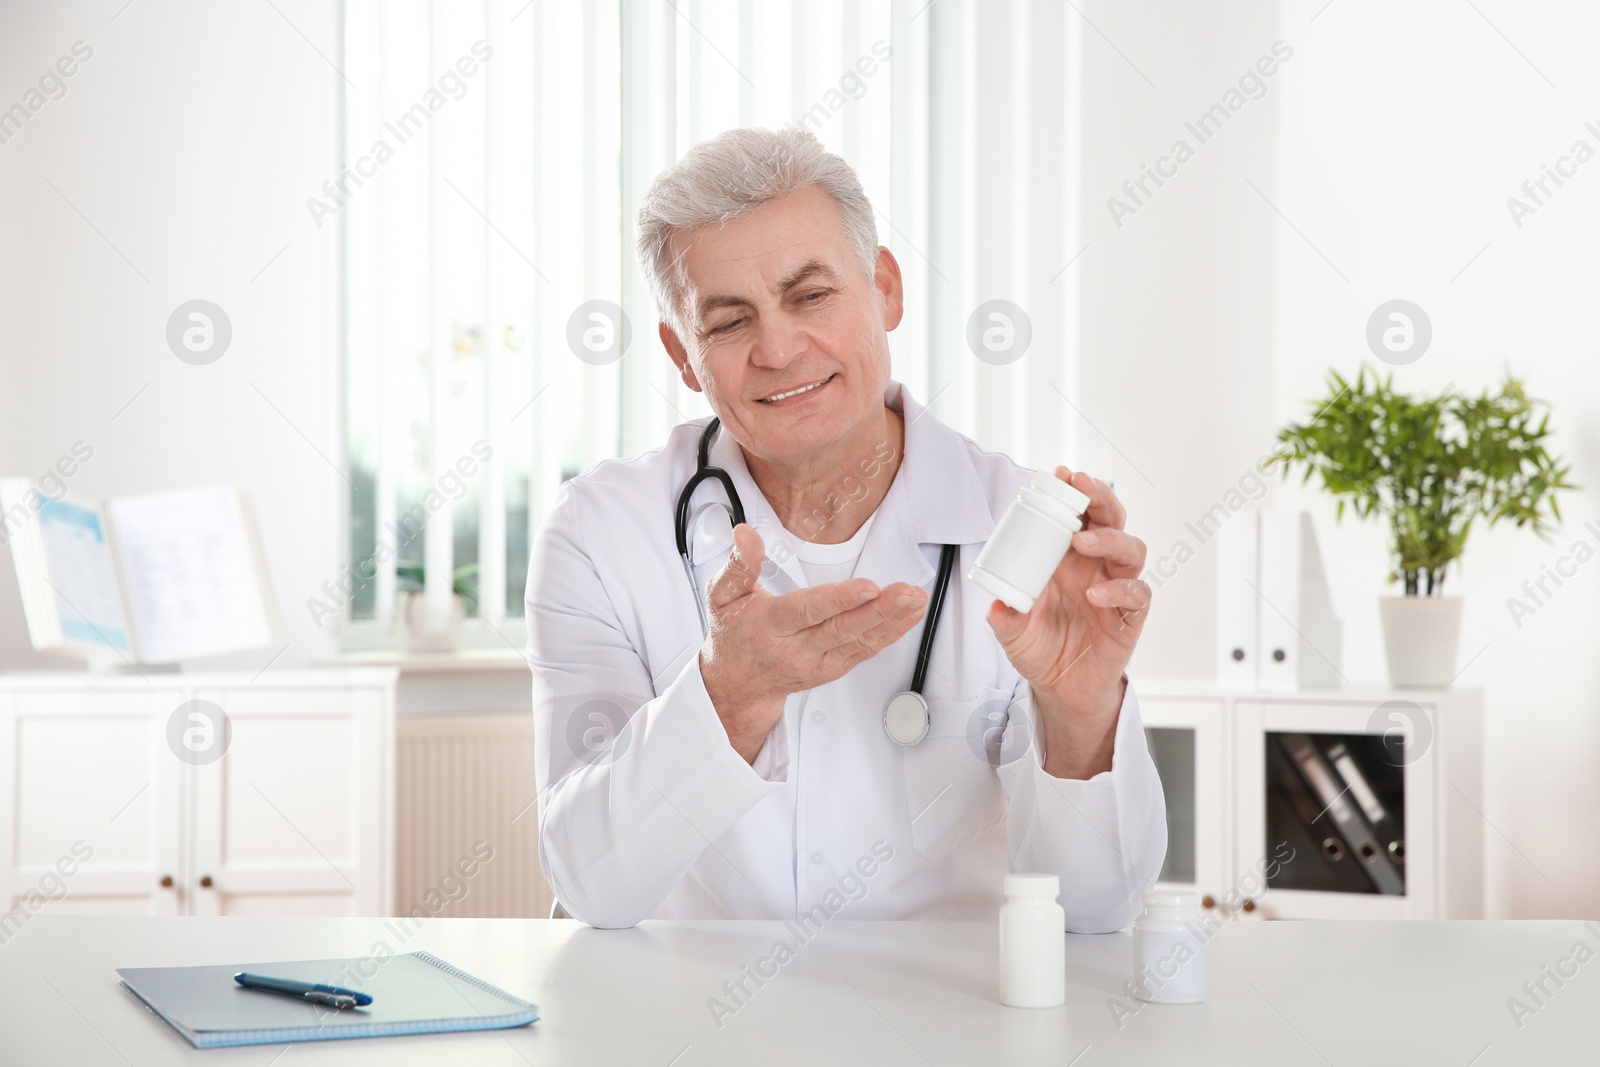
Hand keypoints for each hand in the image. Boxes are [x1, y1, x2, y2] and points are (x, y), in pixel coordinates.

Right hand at [699, 524, 930, 763]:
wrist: (736, 684)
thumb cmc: (733, 634)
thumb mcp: (721, 596)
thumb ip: (738, 564)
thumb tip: (746, 534)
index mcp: (770, 626)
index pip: (808, 611)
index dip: (841, 599)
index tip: (869, 587)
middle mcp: (796, 649)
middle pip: (843, 628)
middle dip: (880, 609)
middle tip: (907, 591)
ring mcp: (817, 663)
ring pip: (860, 641)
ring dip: (893, 620)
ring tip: (916, 600)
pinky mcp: (833, 669)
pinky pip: (865, 651)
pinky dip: (891, 633)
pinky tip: (909, 616)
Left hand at [985, 468, 1149, 778]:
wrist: (1060, 689)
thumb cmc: (1039, 647)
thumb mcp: (1012, 631)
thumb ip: (1005, 617)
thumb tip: (996, 604)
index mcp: (1066, 558)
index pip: (1077, 514)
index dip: (1073, 492)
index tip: (1061, 474)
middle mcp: (1094, 566)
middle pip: (1111, 519)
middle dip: (1100, 497)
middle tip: (1082, 487)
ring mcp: (1115, 588)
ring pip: (1131, 549)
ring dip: (1109, 539)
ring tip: (1082, 541)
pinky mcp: (1130, 617)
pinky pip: (1136, 594)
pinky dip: (1120, 590)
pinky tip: (1097, 594)